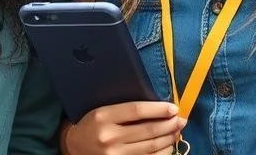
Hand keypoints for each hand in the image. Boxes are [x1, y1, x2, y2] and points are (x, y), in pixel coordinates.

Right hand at [61, 101, 185, 154]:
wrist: (74, 147)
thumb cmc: (93, 124)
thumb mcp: (103, 111)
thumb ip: (125, 108)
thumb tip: (158, 106)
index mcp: (103, 116)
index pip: (137, 110)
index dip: (158, 109)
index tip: (173, 108)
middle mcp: (108, 137)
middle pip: (148, 130)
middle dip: (169, 125)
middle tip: (181, 120)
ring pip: (150, 147)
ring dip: (169, 139)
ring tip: (177, 131)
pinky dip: (161, 153)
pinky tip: (168, 146)